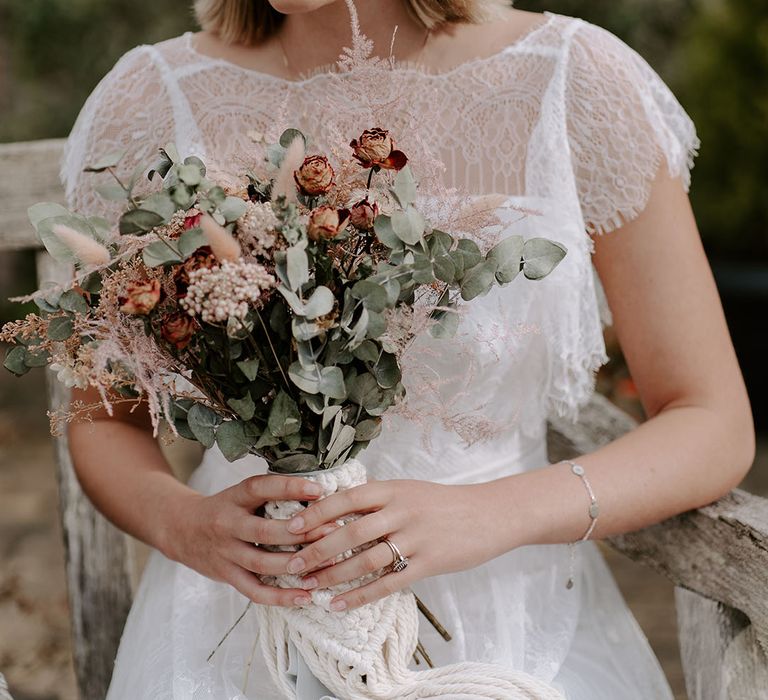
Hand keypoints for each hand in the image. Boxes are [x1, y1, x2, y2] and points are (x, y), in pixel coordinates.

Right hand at [161, 474, 338, 606]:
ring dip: (296, 566)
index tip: (319, 490)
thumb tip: (319, 494)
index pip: (262, 487)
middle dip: (301, 533)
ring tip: (327, 565)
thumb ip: (271, 493)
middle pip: (266, 531)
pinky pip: (254, 590)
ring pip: (262, 562)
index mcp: (236, 497)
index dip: (290, 487)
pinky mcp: (226, 575)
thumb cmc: (226, 508)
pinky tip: (305, 596)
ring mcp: (226, 552)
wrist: (181, 528)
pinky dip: (280, 596)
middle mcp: (228, 523)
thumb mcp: (242, 493)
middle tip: (333, 532)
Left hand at [281, 479, 510, 610]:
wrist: (489, 514)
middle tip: (292, 564)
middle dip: (317, 550)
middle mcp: (401, 511)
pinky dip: (360, 596)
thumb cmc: (444, 503)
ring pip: (366, 560)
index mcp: (393, 489)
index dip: (316, 512)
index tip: (291, 525)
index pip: (346, 499)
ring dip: (333, 576)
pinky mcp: (429, 563)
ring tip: (310, 586)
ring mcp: (416, 538)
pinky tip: (339, 604)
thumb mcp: (409, 490)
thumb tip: (336, 508)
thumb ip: (378, 499)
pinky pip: (388, 582)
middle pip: (350, 532)